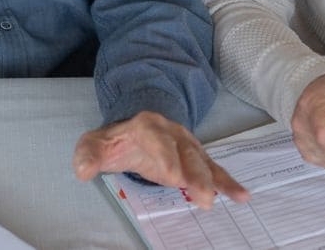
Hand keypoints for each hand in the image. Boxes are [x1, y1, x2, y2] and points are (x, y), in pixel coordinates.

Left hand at [73, 111, 249, 209]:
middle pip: (186, 151)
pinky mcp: (196, 157)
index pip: (158, 141)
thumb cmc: (117, 141)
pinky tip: (242, 195)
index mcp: (147, 126)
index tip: (172, 177)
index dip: (166, 157)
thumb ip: (89, 154)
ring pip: (203, 160)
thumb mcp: (97, 143)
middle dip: (196, 173)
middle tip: (203, 196)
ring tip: (228, 197)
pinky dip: (227, 181)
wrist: (137, 125)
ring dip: (215, 179)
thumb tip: (83, 169)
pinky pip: (214, 168)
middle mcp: (172, 132)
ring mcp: (187, 143)